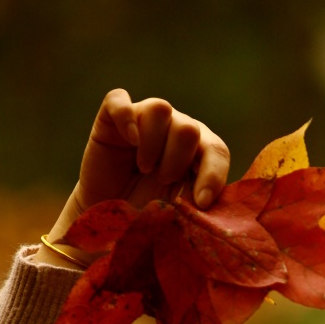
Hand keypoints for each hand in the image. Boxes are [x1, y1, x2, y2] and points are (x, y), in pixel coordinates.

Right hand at [37, 88, 229, 265]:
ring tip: (145, 168)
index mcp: (197, 152)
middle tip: (164, 181)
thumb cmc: (147, 217)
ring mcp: (143, 121)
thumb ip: (199, 205)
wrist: (108, 224)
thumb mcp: (179, 214)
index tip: (202, 203)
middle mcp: (173, 130)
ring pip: (160, 109)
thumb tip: (211, 204)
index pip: (216, 150)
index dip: (213, 174)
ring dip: (154, 144)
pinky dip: (125, 117)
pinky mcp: (109, 121)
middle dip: (178, 161)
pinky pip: (118, 100)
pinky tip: (130, 141)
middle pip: (189, 128)